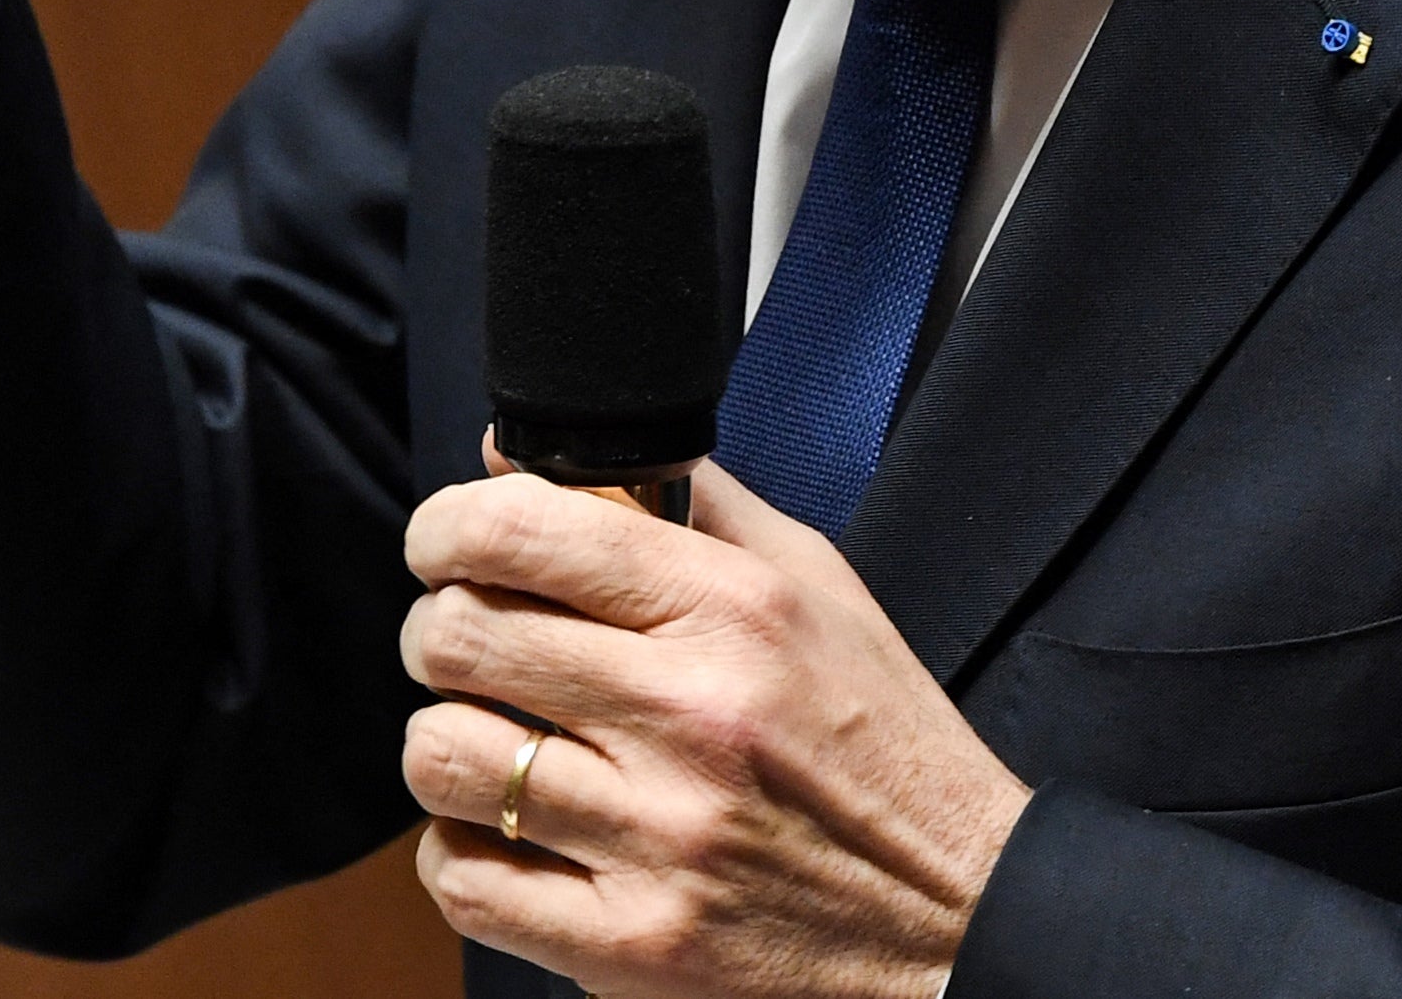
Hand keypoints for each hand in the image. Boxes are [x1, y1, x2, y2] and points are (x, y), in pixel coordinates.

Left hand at [401, 454, 1031, 998]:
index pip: (524, 532)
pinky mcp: (632, 947)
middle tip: (467, 639)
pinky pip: (465, 883)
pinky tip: (508, 832)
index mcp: (735, 614)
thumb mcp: (817, 586)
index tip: (445, 543)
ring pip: (445, 757)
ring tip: (491, 738)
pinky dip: (460, 853)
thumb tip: (529, 454)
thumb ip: (686, 504)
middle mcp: (691, 718)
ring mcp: (657, 840)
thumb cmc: (886, 747)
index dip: (447, 527)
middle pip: (462, 635)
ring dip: (446, 739)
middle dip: (440, 627)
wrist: (961, 919)